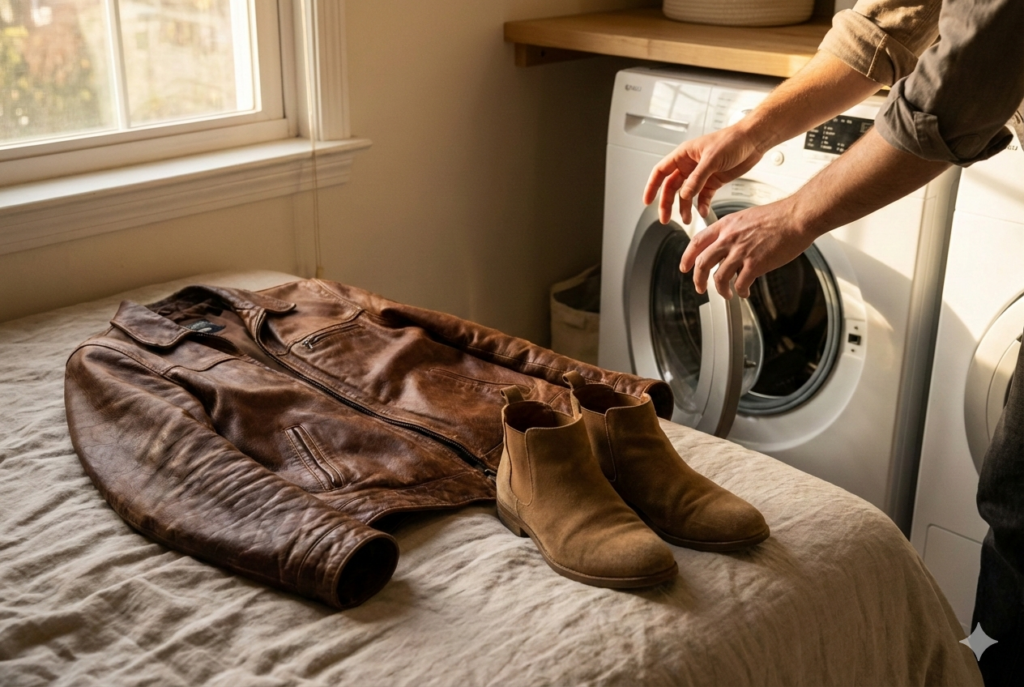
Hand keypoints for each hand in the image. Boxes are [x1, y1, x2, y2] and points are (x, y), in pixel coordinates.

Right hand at [643, 124, 765, 224]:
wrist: (753, 141)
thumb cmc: (732, 140)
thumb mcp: (711, 159)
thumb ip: (697, 179)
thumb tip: (684, 195)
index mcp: (684, 155)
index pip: (661, 172)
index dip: (652, 186)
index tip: (648, 202)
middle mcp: (689, 165)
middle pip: (671, 187)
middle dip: (667, 203)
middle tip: (666, 218)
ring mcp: (701, 174)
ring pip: (686, 195)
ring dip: (685, 207)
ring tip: (686, 220)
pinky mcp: (713, 181)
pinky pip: (703, 197)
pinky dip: (702, 205)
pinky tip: (702, 212)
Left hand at [681, 199, 817, 298]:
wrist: (797, 216)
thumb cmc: (779, 216)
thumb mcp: (746, 217)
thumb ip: (734, 231)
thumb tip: (730, 246)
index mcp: (726, 225)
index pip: (697, 242)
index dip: (688, 257)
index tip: (685, 266)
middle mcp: (729, 238)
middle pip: (702, 263)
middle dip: (698, 279)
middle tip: (700, 287)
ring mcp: (741, 251)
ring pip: (719, 277)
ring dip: (720, 290)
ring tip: (726, 294)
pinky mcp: (755, 264)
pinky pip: (740, 284)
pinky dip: (740, 291)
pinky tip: (744, 292)